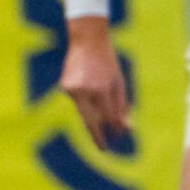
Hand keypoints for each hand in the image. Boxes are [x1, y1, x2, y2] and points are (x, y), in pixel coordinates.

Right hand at [59, 16, 131, 149]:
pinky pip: (78, 102)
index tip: (117, 139)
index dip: (113, 129)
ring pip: (84, 112)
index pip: (108, 117)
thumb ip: (122, 106)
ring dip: (93, 119)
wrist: (87, 41)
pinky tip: (90, 93)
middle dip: (97, 136)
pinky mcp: (65, 87)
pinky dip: (86, 103)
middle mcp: (85, 91)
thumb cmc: (108, 63)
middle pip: (91, 121)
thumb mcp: (120, 83)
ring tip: (101, 125)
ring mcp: (72, 89)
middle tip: (103, 148)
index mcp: (101, 89)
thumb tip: (124, 127)